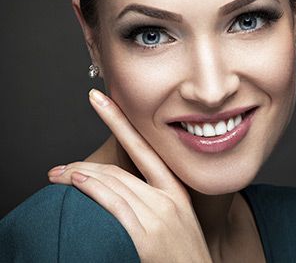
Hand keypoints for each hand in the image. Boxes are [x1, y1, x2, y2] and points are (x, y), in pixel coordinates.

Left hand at [48, 89, 211, 262]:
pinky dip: (94, 190)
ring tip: (60, 175)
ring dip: (82, 176)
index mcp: (175, 188)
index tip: (99, 98)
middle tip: (61, 168)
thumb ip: (153, 198)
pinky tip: (78, 182)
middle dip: (85, 165)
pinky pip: (116, 206)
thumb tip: (119, 186)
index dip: (118, 119)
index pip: (141, 145)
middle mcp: (168, 197)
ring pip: (113, 184)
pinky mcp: (148, 238)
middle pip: (118, 171)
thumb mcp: (177, 218)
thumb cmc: (184, 254)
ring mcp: (159, 216)